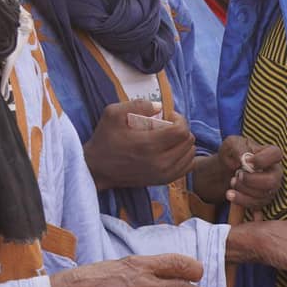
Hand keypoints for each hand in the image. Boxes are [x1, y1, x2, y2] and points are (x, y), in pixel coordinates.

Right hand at [81, 98, 196, 192]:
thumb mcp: (113, 114)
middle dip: (182, 129)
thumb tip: (160, 106)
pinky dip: (184, 156)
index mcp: (149, 145)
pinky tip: (172, 150)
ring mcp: (163, 174)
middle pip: (189, 142)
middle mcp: (160, 162)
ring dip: (184, 143)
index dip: (179, 119)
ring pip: (190, 155)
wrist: (96, 169)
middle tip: (168, 125)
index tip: (168, 116)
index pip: (182, 131)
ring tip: (170, 138)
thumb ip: (138, 105)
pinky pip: (186, 167)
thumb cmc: (104, 140)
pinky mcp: (162, 181)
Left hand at [193, 137, 285, 212]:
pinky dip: (242, 201)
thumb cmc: (232, 154)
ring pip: (264, 194)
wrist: (225, 171)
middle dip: (252, 181)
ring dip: (244, 190)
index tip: (247, 162)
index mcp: (270, 154)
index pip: (276, 154)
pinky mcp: (264, 199)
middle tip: (238, 175)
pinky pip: (257, 205)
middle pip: (273, 181)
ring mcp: (271, 187)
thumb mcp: (231, 144)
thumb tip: (244, 158)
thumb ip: (238, 147)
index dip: (262, 160)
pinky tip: (230, 195)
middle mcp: (275, 171)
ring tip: (232, 182)